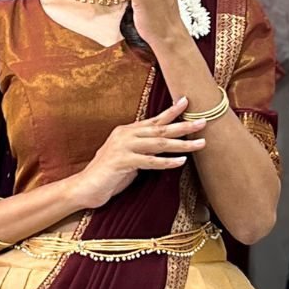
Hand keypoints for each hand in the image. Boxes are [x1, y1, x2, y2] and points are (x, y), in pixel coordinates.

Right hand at [74, 96, 205, 208]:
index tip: (188, 101)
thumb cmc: (108, 175)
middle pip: (160, 128)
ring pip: (158, 143)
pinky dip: (166, 162)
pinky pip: (149, 161)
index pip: (154, 119)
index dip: (172, 111)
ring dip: (181, 143)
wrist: (85, 187)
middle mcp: (126, 135)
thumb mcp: (128, 158)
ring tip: (200, 143)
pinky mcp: (122, 162)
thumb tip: (161, 147)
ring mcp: (123, 147)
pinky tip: (180, 161)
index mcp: (127, 131)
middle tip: (204, 122)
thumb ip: (142, 149)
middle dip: (184, 125)